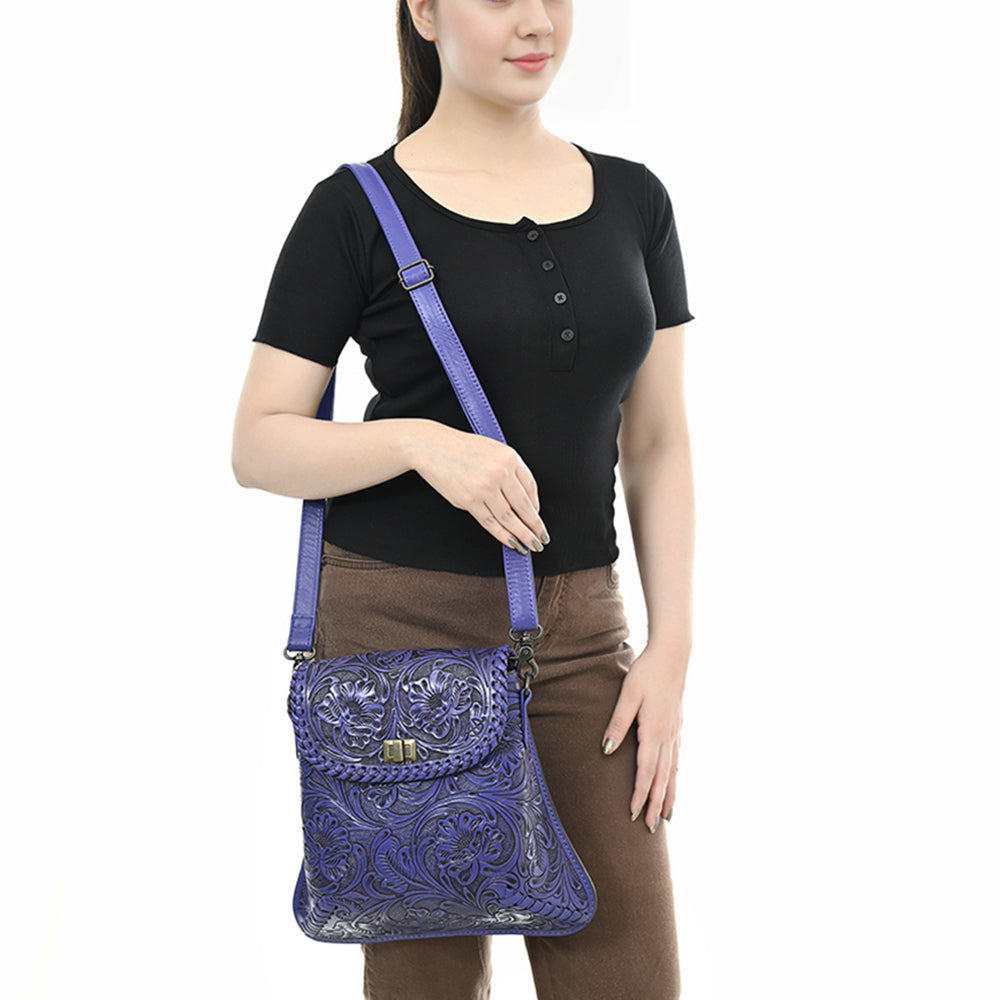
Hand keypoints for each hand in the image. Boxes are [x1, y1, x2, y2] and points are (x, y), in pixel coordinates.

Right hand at [407, 419, 548, 554]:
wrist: (432, 446)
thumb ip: (510, 471)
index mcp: (510, 457)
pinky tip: (511, 542)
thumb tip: (523, 501)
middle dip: (534, 527)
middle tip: (541, 539)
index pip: (531, 488)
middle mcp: (500, 472)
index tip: (538, 519)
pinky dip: (502, 535)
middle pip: (523, 506)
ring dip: (522, 535)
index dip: (536, 507)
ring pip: (509, 518)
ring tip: (530, 545)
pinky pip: (490, 523)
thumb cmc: (462, 448)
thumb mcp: (494, 450)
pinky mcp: (469, 500)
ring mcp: (484, 488)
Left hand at [601, 646, 683, 831]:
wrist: (673, 655)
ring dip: (667, 794)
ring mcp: (675, 732)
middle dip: (654, 803)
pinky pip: (677, 759)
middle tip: (649, 828)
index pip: (645, 771)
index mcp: (654, 731)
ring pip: (672, 770)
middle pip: (661, 777)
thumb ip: (617, 724)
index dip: (639, 794)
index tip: (633, 814)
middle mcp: (668, 736)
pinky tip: (673, 783)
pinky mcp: (678, 726)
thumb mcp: (627, 696)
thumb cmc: (646, 673)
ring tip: (665, 816)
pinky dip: (675, 776)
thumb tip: (606, 750)